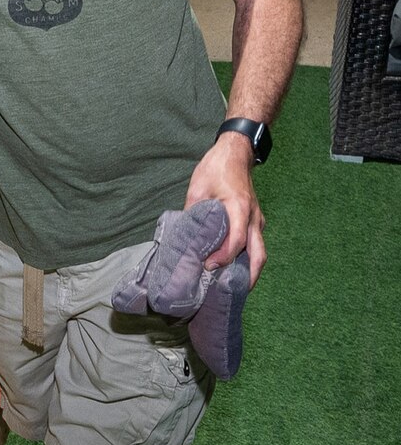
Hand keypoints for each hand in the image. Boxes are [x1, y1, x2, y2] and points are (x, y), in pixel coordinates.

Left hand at [184, 134, 265, 284]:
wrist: (236, 152)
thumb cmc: (216, 168)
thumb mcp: (198, 189)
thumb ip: (194, 214)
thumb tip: (185, 238)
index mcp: (240, 209)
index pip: (236, 242)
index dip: (223, 258)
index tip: (208, 267)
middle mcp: (254, 218)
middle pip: (259, 256)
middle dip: (248, 278)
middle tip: (231, 292)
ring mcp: (258, 220)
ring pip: (260, 252)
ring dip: (250, 271)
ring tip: (233, 286)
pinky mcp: (255, 220)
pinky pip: (256, 244)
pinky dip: (249, 259)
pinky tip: (234, 267)